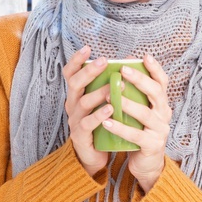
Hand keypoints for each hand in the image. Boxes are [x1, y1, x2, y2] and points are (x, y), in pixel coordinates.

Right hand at [62, 46, 111, 176]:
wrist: (95, 154)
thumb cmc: (102, 123)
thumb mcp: (104, 101)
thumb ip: (111, 84)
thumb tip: (130, 62)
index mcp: (78, 94)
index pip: (71, 74)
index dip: (76, 61)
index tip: (87, 48)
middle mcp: (73, 105)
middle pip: (75, 84)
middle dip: (88, 71)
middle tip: (103, 61)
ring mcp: (74, 120)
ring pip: (82, 103)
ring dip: (98, 93)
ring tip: (113, 86)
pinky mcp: (80, 136)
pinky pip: (87, 124)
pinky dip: (98, 116)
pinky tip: (111, 109)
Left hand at [102, 54, 171, 191]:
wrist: (146, 163)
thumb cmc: (139, 131)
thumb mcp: (140, 111)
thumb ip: (135, 94)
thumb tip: (122, 67)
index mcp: (162, 104)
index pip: (162, 82)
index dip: (155, 69)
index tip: (144, 56)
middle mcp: (165, 114)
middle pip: (156, 93)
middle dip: (140, 80)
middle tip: (123, 71)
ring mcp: (160, 130)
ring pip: (145, 113)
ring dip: (127, 104)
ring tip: (110, 96)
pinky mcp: (152, 145)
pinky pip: (135, 135)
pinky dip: (120, 128)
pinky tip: (106, 122)